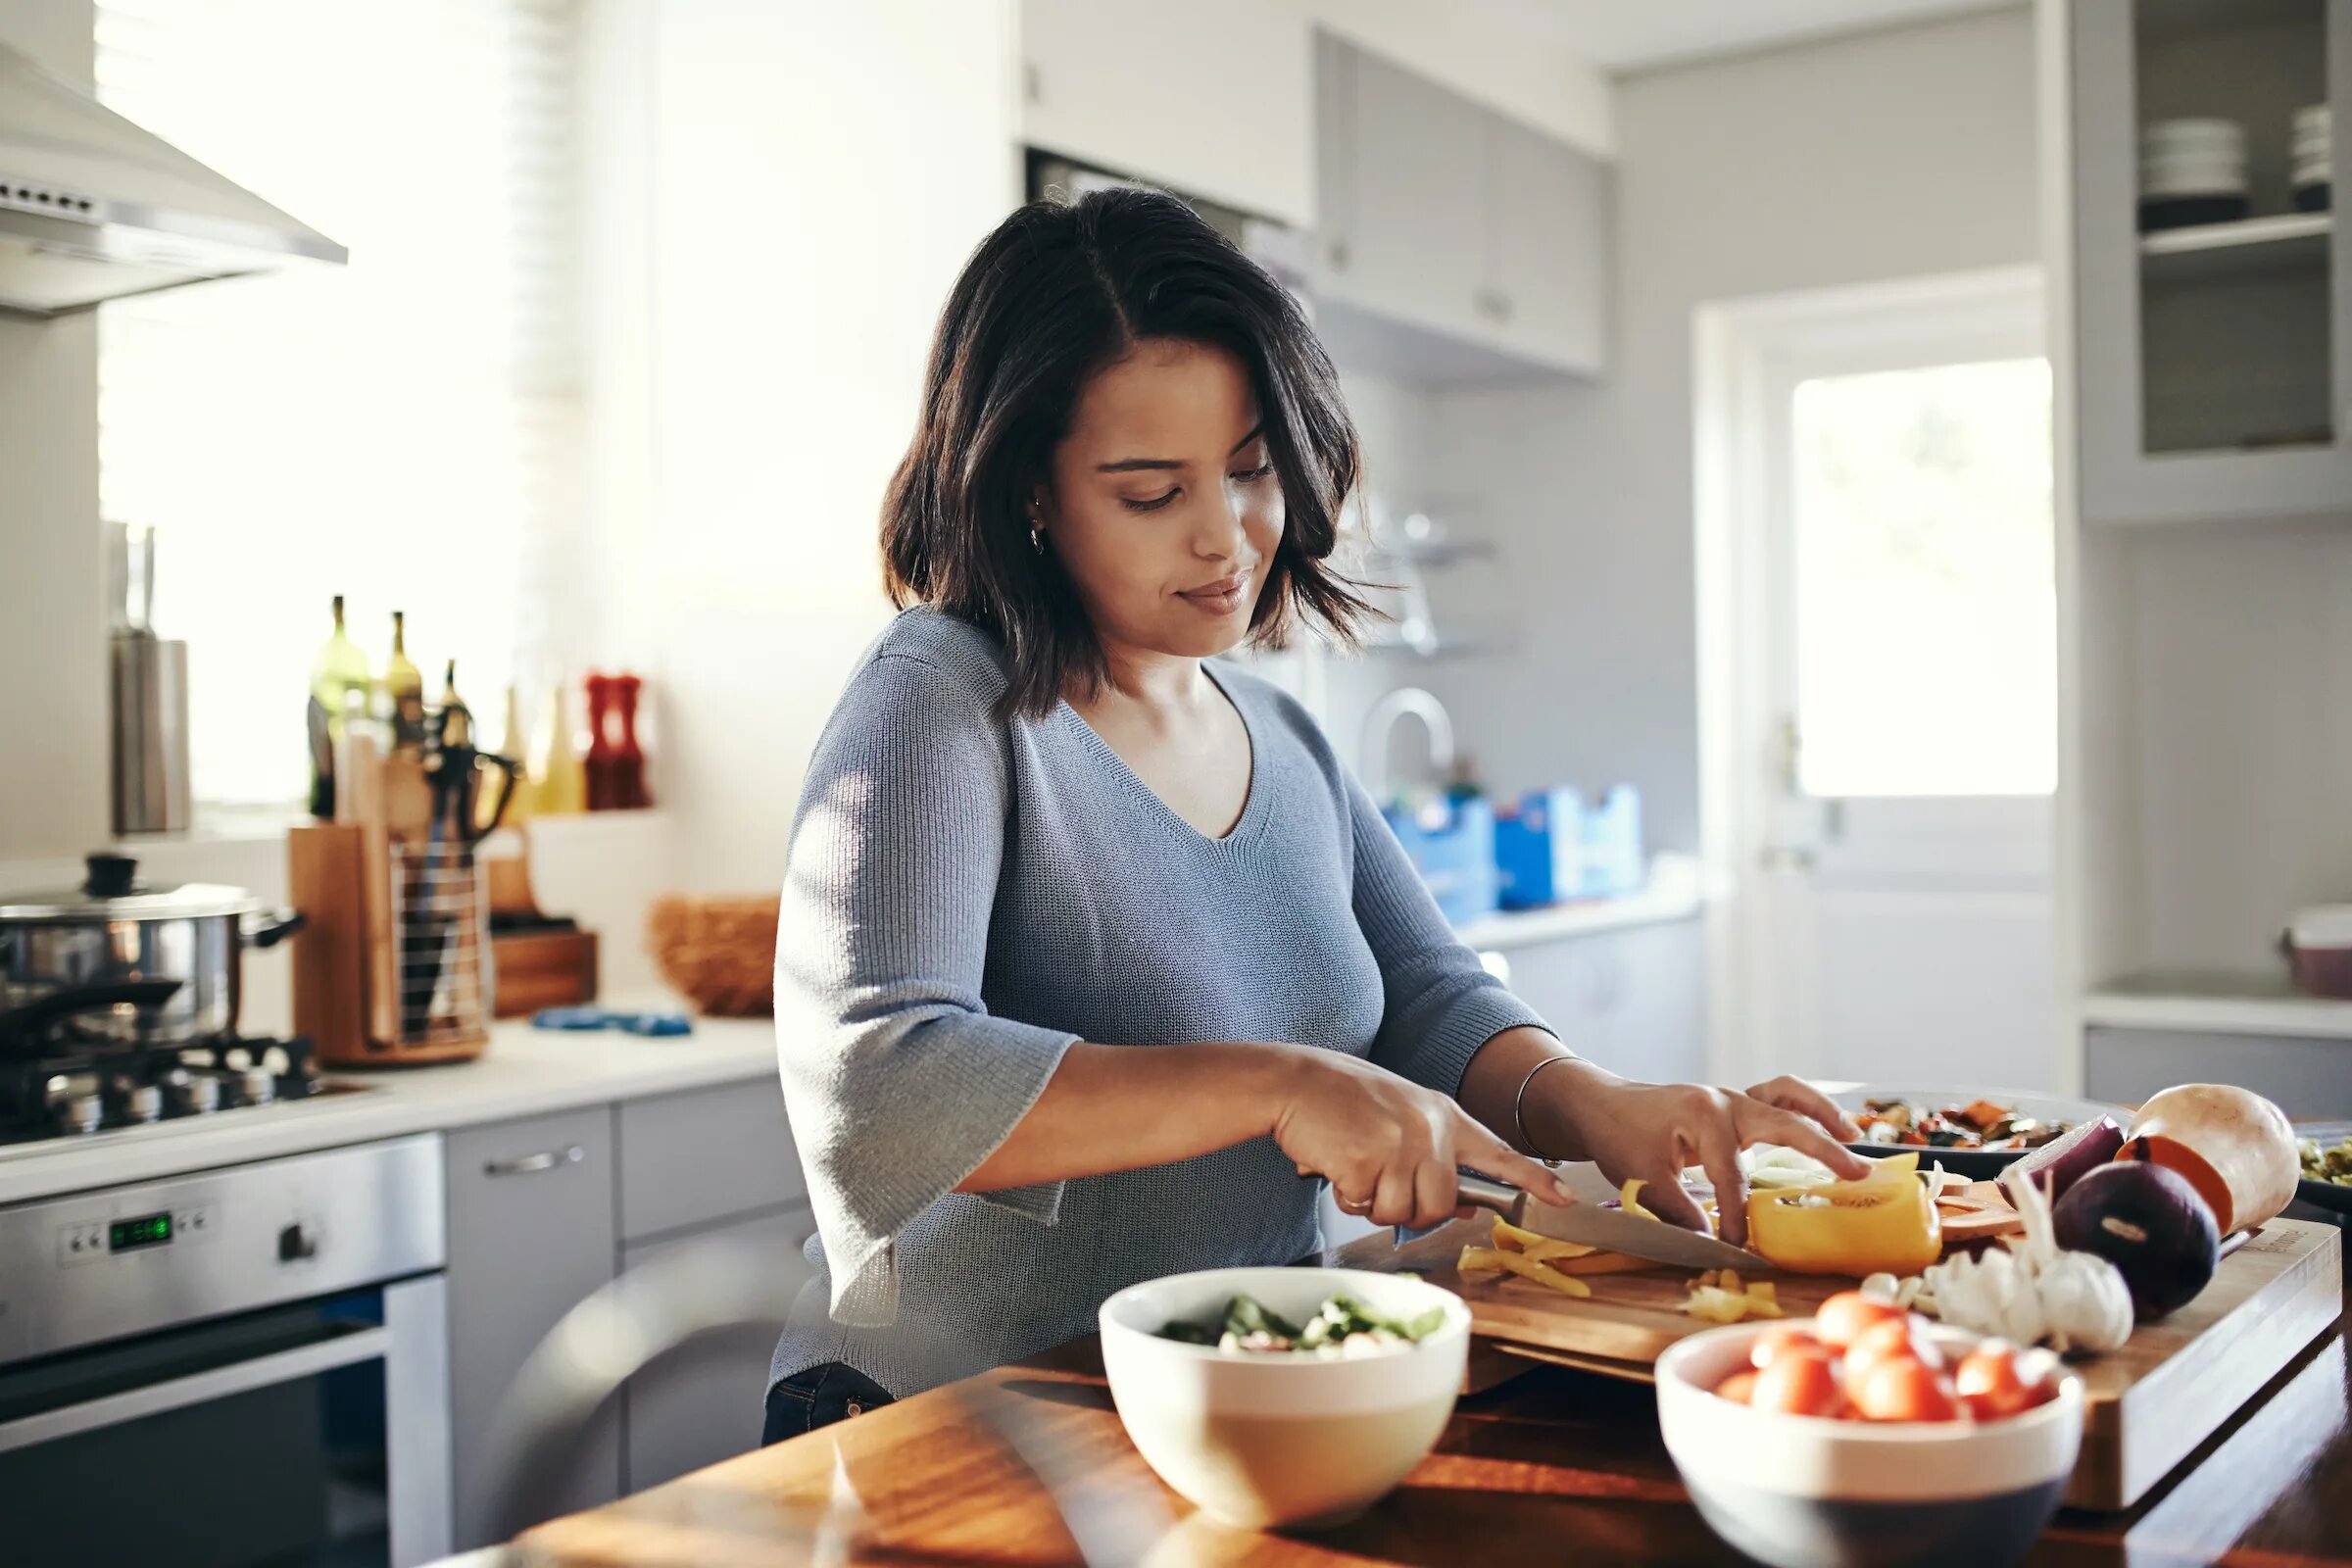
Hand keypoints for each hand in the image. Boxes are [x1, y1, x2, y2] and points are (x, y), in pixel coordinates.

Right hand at [1269, 1047, 1577, 1229]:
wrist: (1296, 1081)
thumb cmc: (1344, 1102)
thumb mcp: (1402, 1117)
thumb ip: (1436, 1155)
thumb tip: (1466, 1206)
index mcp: (1443, 1115)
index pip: (1499, 1153)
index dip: (1534, 1180)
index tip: (1566, 1199)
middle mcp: (1429, 1129)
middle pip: (1441, 1204)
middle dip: (1410, 1208)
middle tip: (1380, 1182)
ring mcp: (1399, 1145)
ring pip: (1404, 1212)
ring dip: (1375, 1204)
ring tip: (1356, 1168)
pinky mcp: (1367, 1161)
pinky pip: (1365, 1207)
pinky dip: (1347, 1196)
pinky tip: (1336, 1165)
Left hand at [1533, 1068, 1869, 1246]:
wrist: (1601, 1104)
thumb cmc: (1618, 1136)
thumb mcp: (1641, 1177)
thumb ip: (1678, 1209)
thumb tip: (1712, 1242)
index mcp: (1704, 1116)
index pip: (1732, 1177)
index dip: (1738, 1216)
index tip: (1739, 1247)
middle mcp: (1725, 1101)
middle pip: (1784, 1123)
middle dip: (1822, 1149)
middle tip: (1857, 1175)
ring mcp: (1731, 1098)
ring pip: (1787, 1096)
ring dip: (1822, 1114)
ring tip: (1853, 1137)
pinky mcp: (1732, 1104)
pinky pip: (1776, 1098)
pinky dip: (1803, 1108)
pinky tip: (1827, 1126)